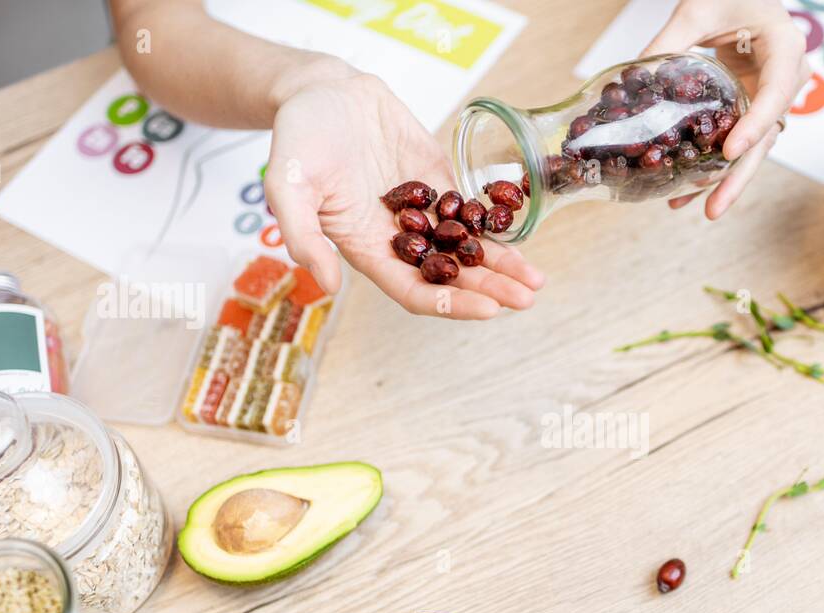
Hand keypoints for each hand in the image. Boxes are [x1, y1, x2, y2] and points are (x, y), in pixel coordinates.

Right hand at [265, 67, 543, 319]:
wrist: (322, 91)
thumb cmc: (298, 139)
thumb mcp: (287, 186)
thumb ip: (302, 236)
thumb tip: (325, 286)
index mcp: (367, 250)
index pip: (415, 292)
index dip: (452, 304)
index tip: (488, 309)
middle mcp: (399, 239)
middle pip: (452, 277)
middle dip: (490, 290)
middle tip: (527, 299)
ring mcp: (423, 212)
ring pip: (467, 249)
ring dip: (501, 265)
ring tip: (536, 278)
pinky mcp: (440, 182)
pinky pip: (472, 210)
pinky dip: (497, 225)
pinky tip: (524, 235)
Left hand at [642, 0, 807, 217]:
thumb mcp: (698, 9)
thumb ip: (669, 42)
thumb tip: (630, 80)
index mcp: (785, 49)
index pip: (774, 94)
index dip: (753, 127)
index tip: (728, 154)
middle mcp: (788, 80)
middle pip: (767, 136)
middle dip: (738, 177)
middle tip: (714, 209)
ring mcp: (773, 99)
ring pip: (754, 148)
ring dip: (725, 180)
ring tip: (698, 209)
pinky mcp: (755, 109)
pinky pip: (739, 142)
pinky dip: (716, 167)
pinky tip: (689, 192)